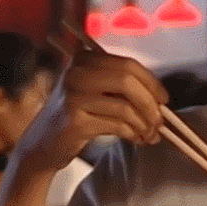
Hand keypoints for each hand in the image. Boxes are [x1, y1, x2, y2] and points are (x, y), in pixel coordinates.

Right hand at [15, 50, 169, 171]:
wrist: (43, 146)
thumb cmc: (78, 116)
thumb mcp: (98, 92)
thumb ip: (123, 86)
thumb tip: (160, 97)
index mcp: (85, 59)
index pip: (128, 64)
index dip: (151, 82)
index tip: (164, 100)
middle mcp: (76, 72)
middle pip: (127, 80)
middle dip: (150, 102)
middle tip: (160, 120)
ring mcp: (73, 95)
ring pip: (124, 105)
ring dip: (144, 122)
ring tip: (151, 135)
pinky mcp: (74, 120)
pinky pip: (116, 124)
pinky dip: (132, 132)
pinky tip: (136, 139)